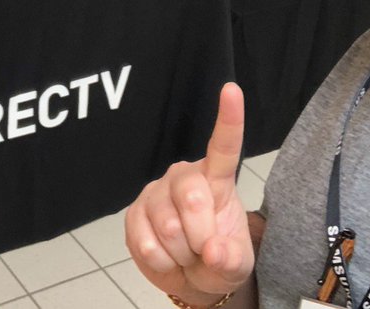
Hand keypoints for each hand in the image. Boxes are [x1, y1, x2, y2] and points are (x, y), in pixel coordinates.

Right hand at [125, 84, 253, 306]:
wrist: (189, 279)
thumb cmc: (218, 259)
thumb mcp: (237, 264)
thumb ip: (232, 259)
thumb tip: (213, 251)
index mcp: (216, 179)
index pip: (223, 147)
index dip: (228, 119)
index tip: (231, 90)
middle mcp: (183, 177)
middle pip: (192, 197)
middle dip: (201, 236)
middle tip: (203, 251)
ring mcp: (155, 193)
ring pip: (168, 227)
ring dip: (181, 254)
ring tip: (186, 254)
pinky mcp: (132, 214)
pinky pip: (146, 244)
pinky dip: (162, 262)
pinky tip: (167, 257)